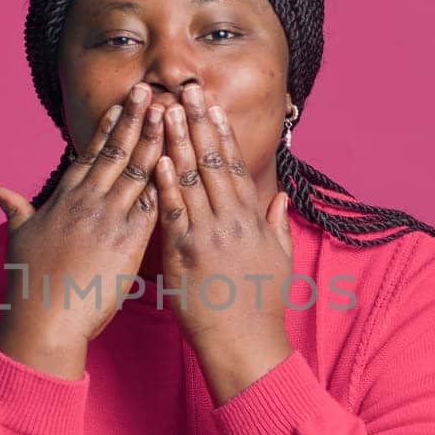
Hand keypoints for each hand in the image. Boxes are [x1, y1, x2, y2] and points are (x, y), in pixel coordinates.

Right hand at [0, 82, 163, 377]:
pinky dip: (166, 182)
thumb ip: (15, 208)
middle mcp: (86, 202)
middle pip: (116, 152)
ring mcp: (107, 219)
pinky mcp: (127, 242)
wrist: (44, 319)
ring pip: (137, 171)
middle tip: (152, 90)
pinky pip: (152, 204)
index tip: (124, 103)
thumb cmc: (30, 282)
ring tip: (170, 112)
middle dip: (135, 119)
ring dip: (155, 139)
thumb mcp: (19, 237)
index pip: (91, 154)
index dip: (109, 127)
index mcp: (63, 198)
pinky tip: (181, 162)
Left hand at [152, 84, 293, 402]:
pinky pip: (172, 212)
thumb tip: (279, 197)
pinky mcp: (184, 254)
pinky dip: (163, 184)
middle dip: (197, 123)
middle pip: (211, 162)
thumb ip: (277, 224)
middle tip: (185, 90)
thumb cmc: (260, 306)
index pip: (233, 165)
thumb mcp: (279, 260)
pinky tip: (155, 159)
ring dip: (176, 142)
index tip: (211, 105)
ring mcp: (207, 235)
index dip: (220, 132)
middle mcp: (230, 220)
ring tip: (165, 110)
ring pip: (190, 179)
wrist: (245, 344)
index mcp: (251, 219)